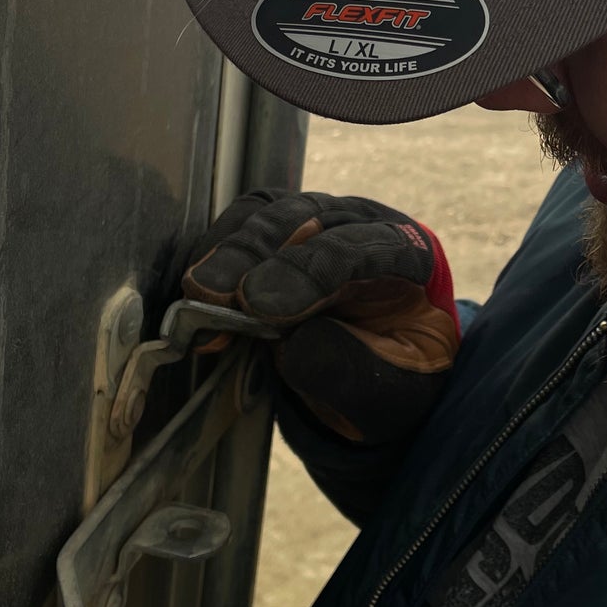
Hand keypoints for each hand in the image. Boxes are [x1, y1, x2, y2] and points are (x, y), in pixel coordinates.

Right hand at [182, 189, 460, 444]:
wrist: (377, 376)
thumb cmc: (387, 380)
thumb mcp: (383, 393)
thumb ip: (346, 368)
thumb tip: (290, 342)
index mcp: (411, 255)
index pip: (363, 248)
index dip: (310, 272)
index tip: (260, 305)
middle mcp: (365, 223)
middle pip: (310, 217)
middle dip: (257, 253)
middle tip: (214, 294)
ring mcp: (319, 220)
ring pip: (271, 213)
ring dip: (229, 250)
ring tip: (199, 294)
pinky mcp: (277, 229)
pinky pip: (241, 224)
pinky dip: (214, 251)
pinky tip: (195, 291)